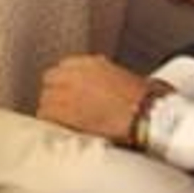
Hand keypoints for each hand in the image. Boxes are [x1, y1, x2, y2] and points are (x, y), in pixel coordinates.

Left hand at [36, 55, 153, 142]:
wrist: (147, 115)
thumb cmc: (145, 100)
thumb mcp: (125, 77)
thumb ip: (105, 77)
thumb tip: (104, 86)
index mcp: (90, 62)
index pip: (63, 67)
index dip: (65, 83)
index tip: (69, 93)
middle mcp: (75, 73)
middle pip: (50, 81)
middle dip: (56, 94)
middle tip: (65, 109)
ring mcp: (67, 91)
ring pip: (45, 99)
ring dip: (53, 110)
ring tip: (64, 122)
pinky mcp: (65, 112)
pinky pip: (46, 116)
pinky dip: (52, 124)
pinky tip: (61, 130)